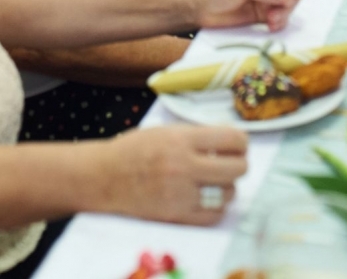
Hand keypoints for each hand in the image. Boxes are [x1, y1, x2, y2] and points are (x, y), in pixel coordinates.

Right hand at [97, 124, 246, 225]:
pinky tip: (209, 198)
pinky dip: (217, 207)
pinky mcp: (177, 215)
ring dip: (227, 186)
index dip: (241, 142)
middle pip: (236, 168)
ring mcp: (181, 193)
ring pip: (228, 193)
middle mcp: (184, 165)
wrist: (105, 176)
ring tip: (216, 181)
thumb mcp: (165, 131)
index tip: (239, 145)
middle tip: (233, 162)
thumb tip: (229, 142)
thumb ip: (195, 136)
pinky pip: (214, 215)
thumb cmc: (135, 149)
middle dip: (239, 164)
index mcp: (181, 139)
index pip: (231, 139)